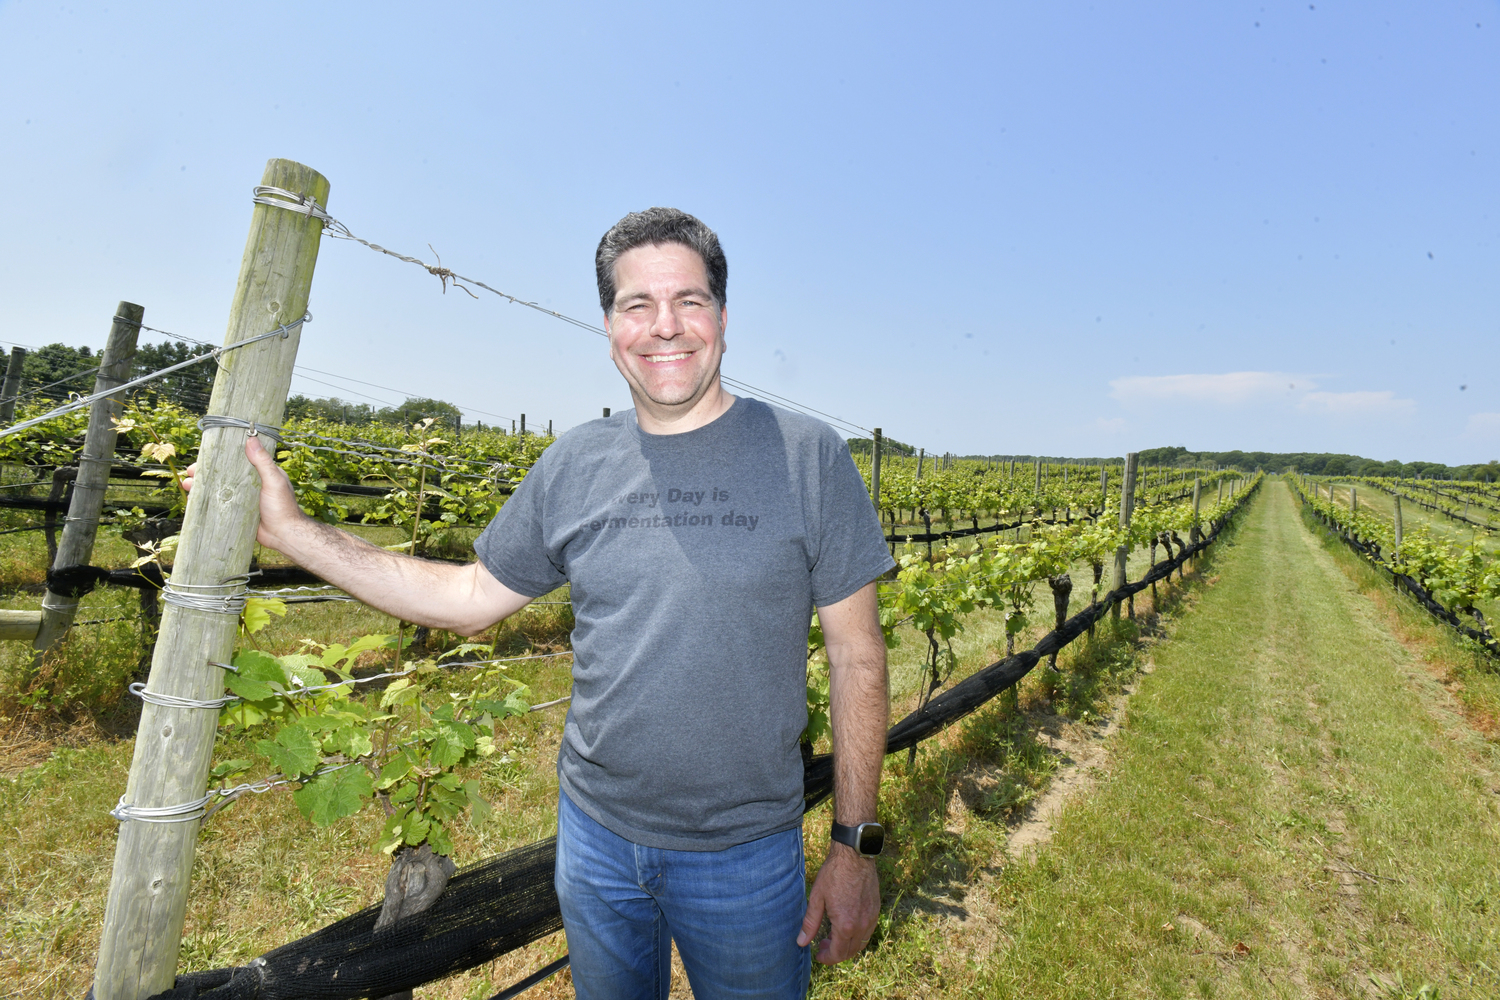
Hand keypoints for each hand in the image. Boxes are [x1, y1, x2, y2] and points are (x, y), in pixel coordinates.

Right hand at [181, 436, 305, 550]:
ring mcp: (241, 499)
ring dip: (201, 487)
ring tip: (187, 485)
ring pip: (217, 490)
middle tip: (190, 472)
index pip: (236, 461)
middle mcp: (248, 485)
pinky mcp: (236, 513)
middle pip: (222, 475)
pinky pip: (218, 505)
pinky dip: (205, 502)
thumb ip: (262, 461)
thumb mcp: (273, 480)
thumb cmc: (282, 506)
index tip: (204, 456)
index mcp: (259, 473)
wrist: (283, 535)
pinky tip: (193, 500)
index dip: (219, 458)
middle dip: (204, 473)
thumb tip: (250, 438)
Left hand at [797, 844, 879, 964]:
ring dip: (847, 946)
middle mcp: (861, 925)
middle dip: (836, 953)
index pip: (838, 954)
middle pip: (850, 952)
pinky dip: (857, 936)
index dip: (827, 958)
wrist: (854, 856)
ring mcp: (871, 918)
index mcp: (845, 925)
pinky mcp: (876, 909)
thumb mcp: (817, 898)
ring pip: (861, 943)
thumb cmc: (834, 874)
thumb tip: (801, 942)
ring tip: (833, 937)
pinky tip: (846, 926)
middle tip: (822, 945)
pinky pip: (868, 931)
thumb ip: (810, 923)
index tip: (818, 955)